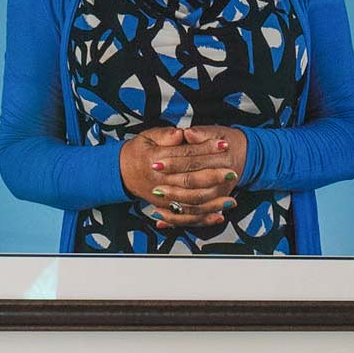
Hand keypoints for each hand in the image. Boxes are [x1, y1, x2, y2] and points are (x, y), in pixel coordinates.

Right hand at [119, 127, 239, 228]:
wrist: (121, 171)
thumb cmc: (139, 151)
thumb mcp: (148, 137)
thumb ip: (165, 135)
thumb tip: (181, 133)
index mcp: (155, 159)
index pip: (185, 154)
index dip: (206, 148)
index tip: (224, 144)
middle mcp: (159, 181)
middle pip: (189, 180)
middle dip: (213, 177)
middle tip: (232, 172)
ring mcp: (161, 197)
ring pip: (189, 202)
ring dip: (212, 202)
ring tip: (231, 199)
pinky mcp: (164, 208)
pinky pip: (184, 217)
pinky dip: (202, 218)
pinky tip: (218, 216)